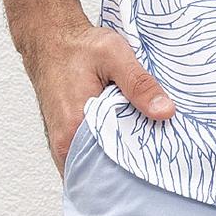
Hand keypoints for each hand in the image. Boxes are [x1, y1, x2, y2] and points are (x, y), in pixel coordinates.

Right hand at [24, 15, 175, 174]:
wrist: (49, 39)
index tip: (158, 173)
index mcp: (75, 128)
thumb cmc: (79, 46)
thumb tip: (166, 111)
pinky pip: (86, 160)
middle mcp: (64, 143)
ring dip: (115, 168)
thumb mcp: (115, 55)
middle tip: (157, 170)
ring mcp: (62, 143)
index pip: (107, 171)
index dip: (134, 174)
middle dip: (127, 176)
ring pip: (92, 169)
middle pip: (100, 175)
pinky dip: (104, 158)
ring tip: (144, 163)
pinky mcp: (64, 139)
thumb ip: (140, 84)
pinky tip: (125, 150)